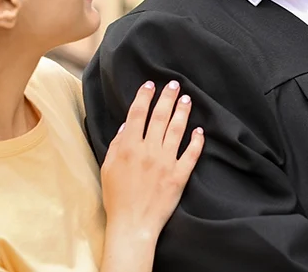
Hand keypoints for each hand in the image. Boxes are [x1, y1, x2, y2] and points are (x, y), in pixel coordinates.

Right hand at [100, 80, 203, 236]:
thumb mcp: (108, 168)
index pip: (138, 114)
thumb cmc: (116, 197)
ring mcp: (165, 162)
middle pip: (160, 117)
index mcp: (128, 147)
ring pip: (176, 130)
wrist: (132, 224)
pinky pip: (190, 154)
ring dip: (182, 112)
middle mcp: (148, 150)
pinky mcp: (179, 175)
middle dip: (167, 97)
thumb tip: (127, 125)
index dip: (145, 96)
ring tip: (187, 99)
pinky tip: (199, 130)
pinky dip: (196, 141)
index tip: (150, 84)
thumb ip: (117, 144)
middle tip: (175, 84)